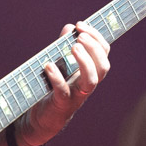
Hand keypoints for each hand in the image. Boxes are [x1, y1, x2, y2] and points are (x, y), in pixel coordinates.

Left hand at [17, 20, 110, 145]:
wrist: (42, 120)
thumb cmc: (53, 89)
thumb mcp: (60, 65)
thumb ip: (64, 46)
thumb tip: (69, 27)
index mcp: (89, 72)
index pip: (103, 53)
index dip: (96, 37)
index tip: (80, 25)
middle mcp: (86, 84)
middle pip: (103, 67)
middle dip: (94, 48)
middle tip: (79, 37)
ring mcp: (75, 95)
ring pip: (91, 81)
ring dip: (85, 62)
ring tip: (73, 48)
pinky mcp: (61, 104)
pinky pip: (63, 91)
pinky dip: (57, 78)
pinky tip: (48, 66)